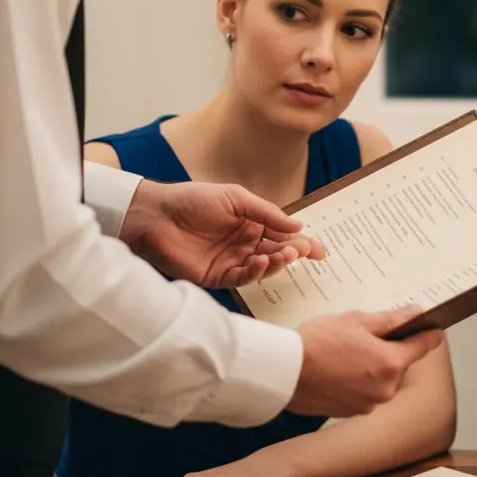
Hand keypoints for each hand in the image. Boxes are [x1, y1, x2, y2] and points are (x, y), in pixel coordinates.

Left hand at [119, 180, 324, 287]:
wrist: (156, 216)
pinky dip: (255, 272)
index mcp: (250, 224)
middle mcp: (243, 244)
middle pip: (276, 253)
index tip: (320, 251)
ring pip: (263, 268)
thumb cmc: (193, 200)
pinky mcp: (217, 277)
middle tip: (303, 252)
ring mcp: (231, 261)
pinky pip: (242, 278)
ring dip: (276, 263)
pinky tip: (259, 261)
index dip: (303, 243)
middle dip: (293, 254)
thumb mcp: (236, 198)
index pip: (282, 235)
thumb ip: (267, 213)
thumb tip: (299, 226)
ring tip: (284, 254)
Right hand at [287, 305, 444, 417]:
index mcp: (391, 363)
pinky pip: (364, 393)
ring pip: (381, 379)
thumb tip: (414, 313)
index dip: (429, 333)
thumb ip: (390, 319)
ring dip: (371, 367)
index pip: (425, 346)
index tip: (433, 328)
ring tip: (344, 354)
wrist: (285, 373)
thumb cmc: (316, 343)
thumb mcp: (356, 320)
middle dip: (388, 349)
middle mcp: (385, 388)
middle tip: (362, 336)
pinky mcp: (352, 412)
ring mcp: (369, 403)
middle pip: (399, 363)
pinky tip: (337, 370)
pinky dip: (357, 381)